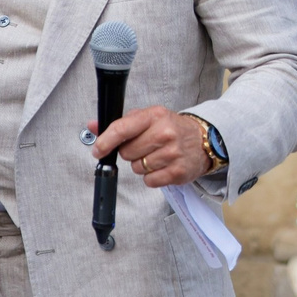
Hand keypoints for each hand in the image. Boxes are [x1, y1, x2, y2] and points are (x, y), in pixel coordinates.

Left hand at [91, 107, 211, 187]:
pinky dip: (151, 177)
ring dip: (141, 165)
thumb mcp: (147, 118)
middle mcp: (165, 133)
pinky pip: (149, 181)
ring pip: (136, 168)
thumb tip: (94, 126)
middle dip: (130, 152)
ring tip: (155, 155)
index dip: (105, 141)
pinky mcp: (178, 172)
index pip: (122, 129)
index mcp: (154, 116)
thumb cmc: (171, 128)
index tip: (97, 150)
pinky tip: (162, 166)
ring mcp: (173, 153)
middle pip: (127, 152)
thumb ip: (121, 123)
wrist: (203, 140)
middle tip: (144, 147)